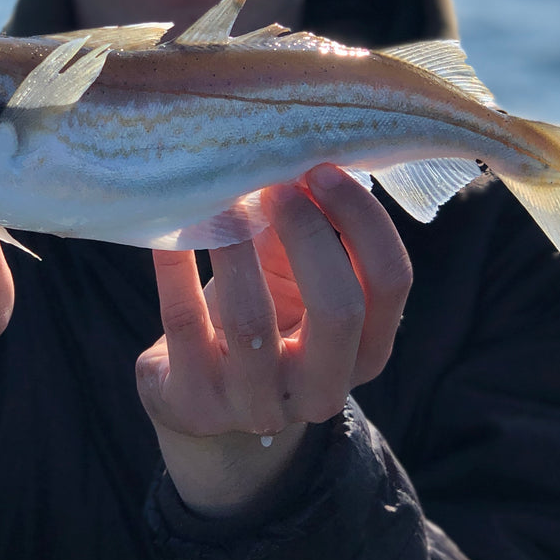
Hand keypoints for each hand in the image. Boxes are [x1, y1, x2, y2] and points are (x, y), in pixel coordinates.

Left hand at [136, 165, 412, 514]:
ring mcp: (258, 405)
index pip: (389, 283)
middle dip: (310, 234)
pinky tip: (170, 230)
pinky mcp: (197, 404)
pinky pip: (184, 325)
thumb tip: (299, 154)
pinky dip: (175, 268)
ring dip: (237, 247)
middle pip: (339, 310)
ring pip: (253, 322)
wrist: (201, 397)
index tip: (322, 170)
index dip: (363, 221)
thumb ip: (309, 228)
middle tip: (276, 184)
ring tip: (223, 200)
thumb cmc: (262, 317)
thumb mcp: (296, 279)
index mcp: (366, 352)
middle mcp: (323, 389)